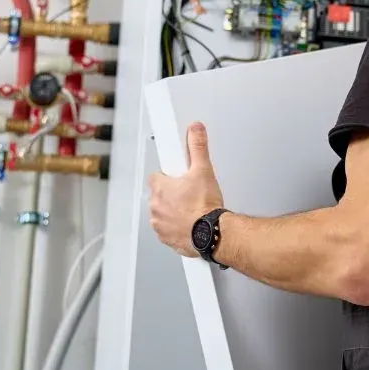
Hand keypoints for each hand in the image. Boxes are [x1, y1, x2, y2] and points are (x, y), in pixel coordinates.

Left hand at [148, 122, 223, 256]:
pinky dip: (177, 227)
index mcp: (160, 188)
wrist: (212, 234)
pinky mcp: (167, 238)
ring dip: (173, 211)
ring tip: (192, 208)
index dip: (168, 176)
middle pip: (159, 195)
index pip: (156, 176)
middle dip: (172, 194)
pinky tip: (191, 222)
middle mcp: (156, 207)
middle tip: (189, 192)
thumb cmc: (205, 207)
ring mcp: (160, 224)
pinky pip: (168, 230)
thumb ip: (198, 147)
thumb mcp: (204, 170)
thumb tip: (195, 130)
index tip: (178, 177)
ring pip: (163, 213)